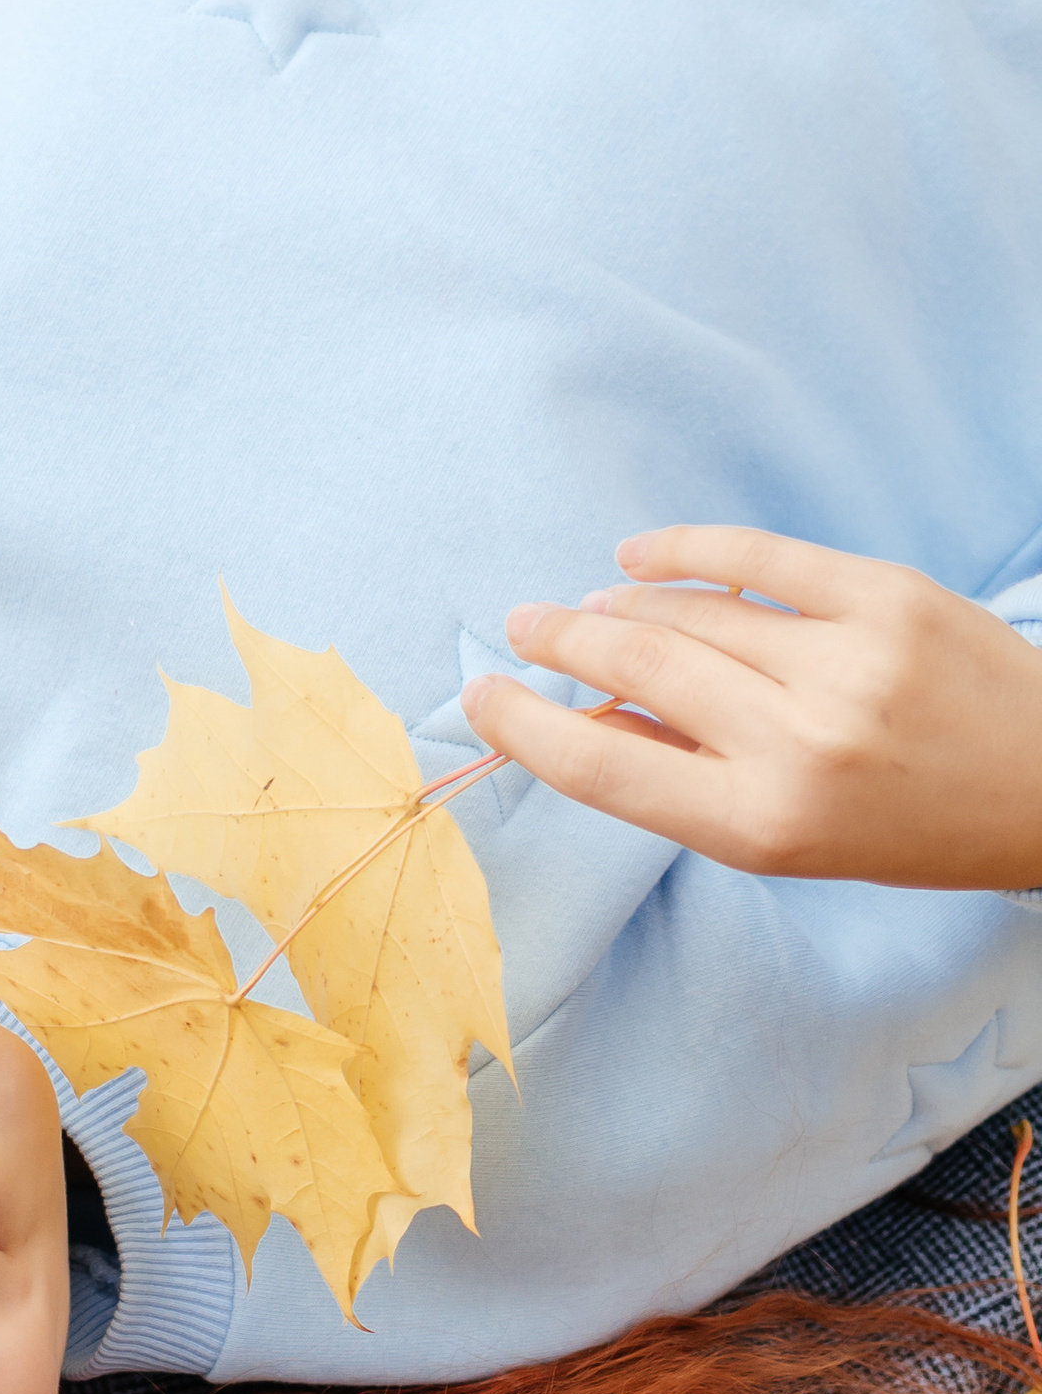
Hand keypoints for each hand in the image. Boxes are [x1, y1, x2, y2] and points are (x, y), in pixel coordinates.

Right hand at [461, 525, 1041, 889]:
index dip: (525, 728)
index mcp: (761, 824)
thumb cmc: (912, 828)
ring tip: (589, 609)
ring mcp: (845, 662)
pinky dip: (689, 552)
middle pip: (637, 671)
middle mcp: (797, 744)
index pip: (602, 768)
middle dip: (562, 644)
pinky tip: (642, 556)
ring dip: (621, 607)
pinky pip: (761, 559)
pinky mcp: (887, 597)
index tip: (481, 699)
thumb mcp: (788, 842)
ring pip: (692, 614)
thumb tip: (586, 724)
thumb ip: (687, 784)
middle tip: (524, 628)